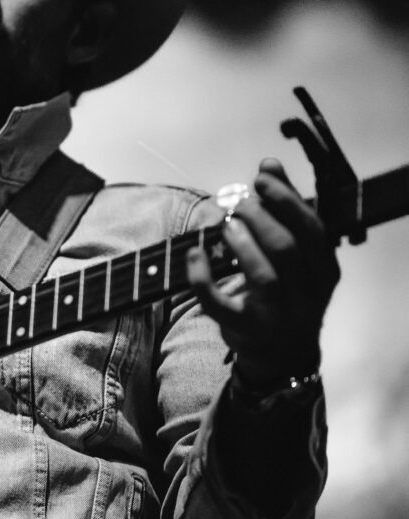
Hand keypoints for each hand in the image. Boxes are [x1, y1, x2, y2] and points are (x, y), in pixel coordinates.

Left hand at [186, 158, 339, 384]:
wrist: (283, 355)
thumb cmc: (287, 289)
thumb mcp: (296, 253)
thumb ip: (284, 208)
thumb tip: (269, 163)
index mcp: (324, 270)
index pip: (312, 229)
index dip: (285, 199)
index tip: (260, 177)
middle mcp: (307, 294)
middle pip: (286, 248)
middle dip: (258, 216)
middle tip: (236, 200)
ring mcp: (277, 315)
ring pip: (262, 275)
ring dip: (239, 242)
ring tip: (224, 221)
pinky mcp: (245, 328)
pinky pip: (220, 304)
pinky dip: (203, 277)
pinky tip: (193, 253)